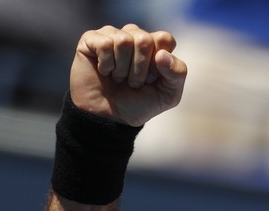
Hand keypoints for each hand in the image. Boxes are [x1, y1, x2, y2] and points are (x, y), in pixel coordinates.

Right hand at [70, 24, 187, 125]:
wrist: (110, 117)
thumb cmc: (140, 104)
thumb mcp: (168, 95)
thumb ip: (177, 73)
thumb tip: (162, 54)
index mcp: (155, 46)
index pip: (165, 38)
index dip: (159, 63)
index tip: (153, 78)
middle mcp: (134, 36)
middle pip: (144, 40)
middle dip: (140, 69)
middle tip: (133, 81)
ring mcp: (113, 35)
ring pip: (124, 41)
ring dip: (122, 69)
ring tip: (118, 78)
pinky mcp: (91, 39)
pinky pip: (105, 44)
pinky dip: (106, 65)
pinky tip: (104, 71)